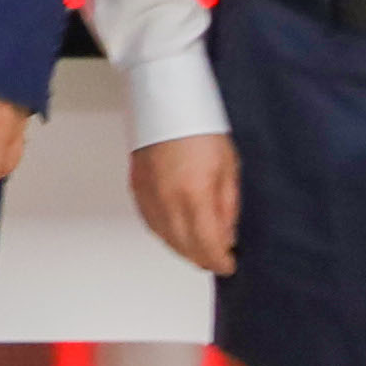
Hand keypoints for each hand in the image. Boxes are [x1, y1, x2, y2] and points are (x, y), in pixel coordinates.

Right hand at [129, 134, 236, 272]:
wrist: (166, 101)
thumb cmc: (200, 127)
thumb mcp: (229, 168)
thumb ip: (227, 208)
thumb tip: (227, 237)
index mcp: (195, 196)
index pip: (208, 247)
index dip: (221, 262)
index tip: (229, 264)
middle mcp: (167, 201)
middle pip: (186, 248)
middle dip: (204, 258)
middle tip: (218, 258)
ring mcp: (148, 196)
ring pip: (166, 240)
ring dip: (185, 248)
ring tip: (200, 246)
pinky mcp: (136, 188)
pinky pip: (151, 224)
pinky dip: (166, 234)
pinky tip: (178, 232)